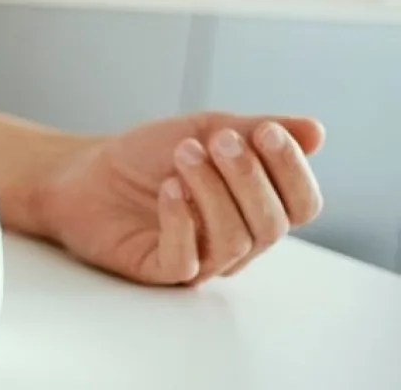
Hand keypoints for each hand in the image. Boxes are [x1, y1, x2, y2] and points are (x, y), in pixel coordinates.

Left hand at [37, 112, 324, 285]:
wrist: (84, 172)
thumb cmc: (147, 156)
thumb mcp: (206, 130)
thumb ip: (257, 131)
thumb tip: (316, 132)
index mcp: (255, 208)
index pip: (301, 205)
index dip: (292, 171)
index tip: (266, 132)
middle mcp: (236, 239)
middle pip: (272, 225)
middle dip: (250, 178)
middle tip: (219, 140)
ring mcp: (200, 259)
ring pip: (233, 240)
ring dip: (212, 191)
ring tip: (184, 154)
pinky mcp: (160, 270)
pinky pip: (186, 259)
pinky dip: (181, 220)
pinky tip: (168, 188)